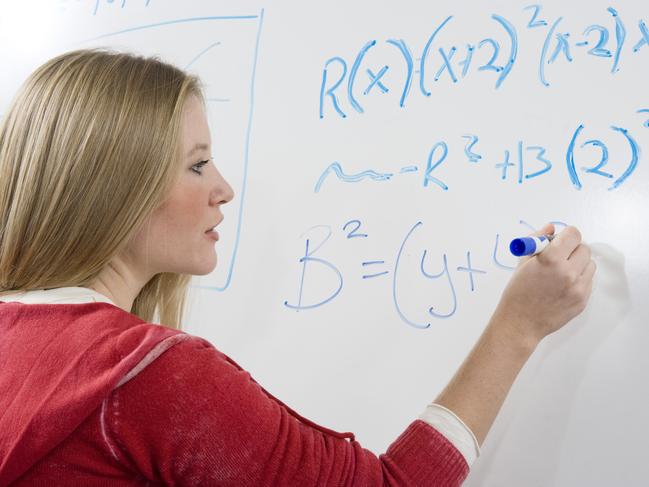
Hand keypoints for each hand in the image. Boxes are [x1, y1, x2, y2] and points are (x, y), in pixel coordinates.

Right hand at [492, 223, 596, 347]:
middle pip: (584, 248)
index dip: (566, 235)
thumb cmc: (517, 291)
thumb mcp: (523, 262)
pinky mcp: (583, 300)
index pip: (573, 234)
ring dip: (578, 263)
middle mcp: (568, 272)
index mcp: (551, 259)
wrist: (520, 322)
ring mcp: (578, 288)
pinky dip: (578, 278)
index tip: (560, 239)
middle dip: (572, 248)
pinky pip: (588, 280)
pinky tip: (563, 285)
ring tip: (562, 272)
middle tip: (560, 255)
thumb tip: (551, 227)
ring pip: (589, 264)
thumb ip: (538, 240)